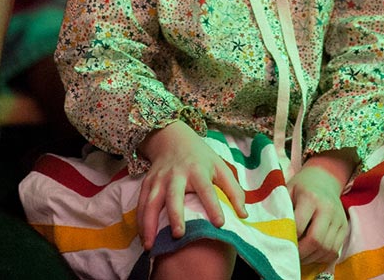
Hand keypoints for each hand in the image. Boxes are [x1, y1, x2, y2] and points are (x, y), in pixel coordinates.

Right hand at [137, 121, 246, 248]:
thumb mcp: (220, 167)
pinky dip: (140, 222)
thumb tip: (243, 215)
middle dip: (175, 215)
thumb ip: (233, 190)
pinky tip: (144, 239)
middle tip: (178, 234)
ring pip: (151, 202)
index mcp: (197, 170)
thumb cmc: (200, 157)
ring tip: (151, 245)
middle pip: (174, 195)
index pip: (206, 189)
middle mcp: (176, 175)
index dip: (213, 206)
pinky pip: (141, 204)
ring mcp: (159, 179)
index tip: (220, 224)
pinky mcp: (147, 183)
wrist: (171, 138)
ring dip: (149, 224)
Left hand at [290, 161, 350, 264]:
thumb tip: (274, 233)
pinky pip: (334, 250)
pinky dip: (322, 257)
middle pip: (316, 240)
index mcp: (311, 197)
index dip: (289, 239)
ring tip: (300, 256)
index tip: (282, 243)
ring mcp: (339, 219)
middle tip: (291, 256)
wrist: (324, 178)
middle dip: (301, 253)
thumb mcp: (287, 190)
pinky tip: (311, 254)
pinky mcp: (344, 227)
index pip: (299, 226)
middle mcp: (328, 208)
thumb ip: (281, 209)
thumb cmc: (301, 187)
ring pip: (327, 249)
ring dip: (311, 258)